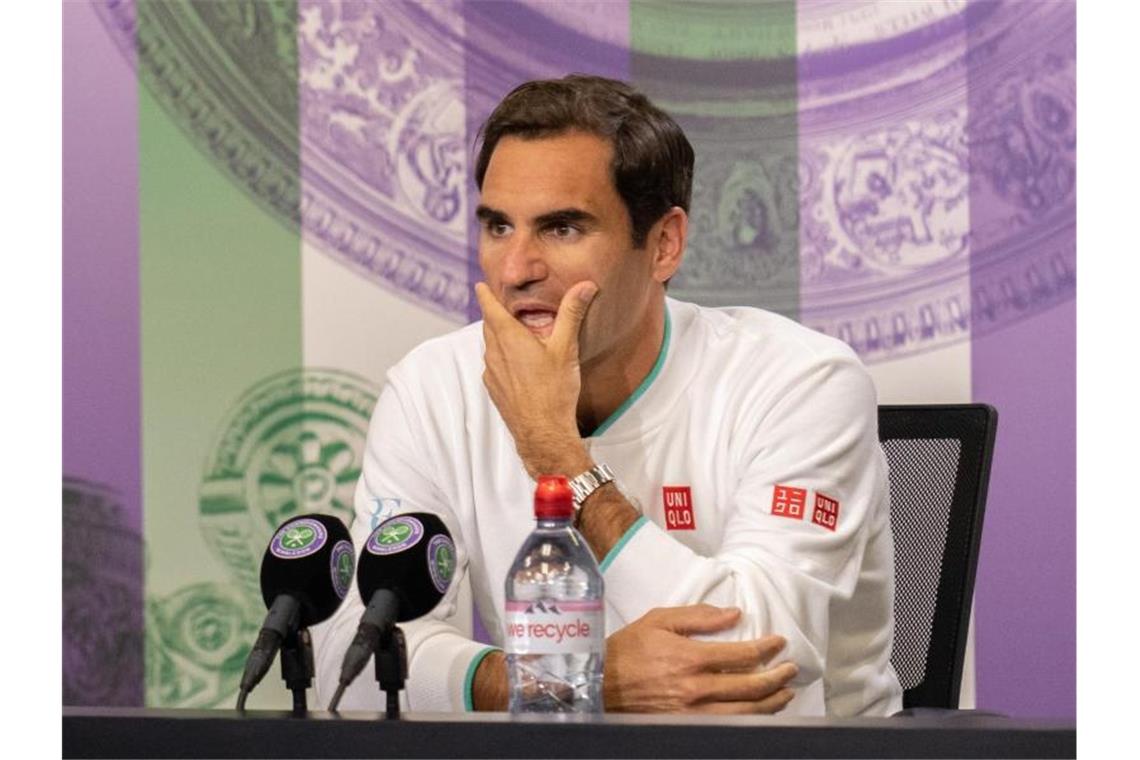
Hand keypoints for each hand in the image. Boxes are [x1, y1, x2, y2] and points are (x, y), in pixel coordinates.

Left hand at [474, 281, 597, 478]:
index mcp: (509, 338)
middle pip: (489, 326)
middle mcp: (494, 353)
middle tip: (505, 306)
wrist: (543, 433)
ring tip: (517, 335)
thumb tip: (585, 286)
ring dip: (499, 338)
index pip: (490, 308)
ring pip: (491, 347)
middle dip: (495, 315)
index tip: (481, 285)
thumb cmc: (554, 391)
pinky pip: (494, 366)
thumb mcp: (566, 348)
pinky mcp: (494, 389)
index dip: (486, 295)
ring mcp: (491, 373)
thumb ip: (572, 313)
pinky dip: (502, 358)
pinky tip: (519, 365)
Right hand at [604, 605, 796, 713]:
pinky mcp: (688, 727)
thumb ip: (698, 616)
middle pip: (751, 686)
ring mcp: (693, 713)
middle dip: (777, 677)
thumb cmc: (628, 650)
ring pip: (746, 713)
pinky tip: (760, 712)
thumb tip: (733, 614)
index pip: (742, 655)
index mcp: (691, 658)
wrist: (599, 684)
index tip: (779, 643)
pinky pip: (729, 727)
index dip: (767, 648)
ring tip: (785, 693)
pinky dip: (751, 720)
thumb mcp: (658, 620)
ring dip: (771, 703)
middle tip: (790, 669)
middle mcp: (696, 689)